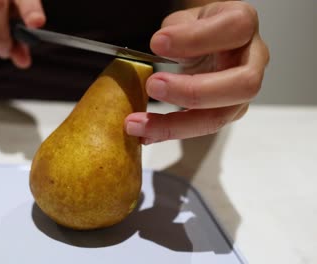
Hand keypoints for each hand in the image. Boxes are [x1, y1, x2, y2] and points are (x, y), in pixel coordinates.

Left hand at [125, 1, 268, 143]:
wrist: (207, 42)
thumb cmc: (199, 28)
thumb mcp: (185, 19)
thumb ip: (176, 31)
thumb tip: (162, 47)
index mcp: (244, 25)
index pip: (236, 28)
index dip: (196, 38)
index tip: (157, 43)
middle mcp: (253, 60)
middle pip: (242, 84)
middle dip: (193, 91)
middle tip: (153, 86)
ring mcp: (241, 92)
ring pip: (220, 117)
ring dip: (175, 124)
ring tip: (139, 123)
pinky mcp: (225, 112)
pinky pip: (199, 128)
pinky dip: (169, 132)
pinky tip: (145, 133)